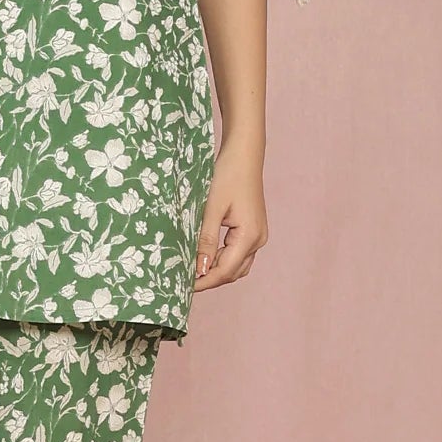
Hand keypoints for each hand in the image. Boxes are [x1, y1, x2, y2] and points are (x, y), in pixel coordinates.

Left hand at [192, 135, 267, 291]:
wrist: (244, 155)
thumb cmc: (228, 175)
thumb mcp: (211, 208)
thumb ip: (206, 240)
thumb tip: (199, 269)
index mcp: (250, 236)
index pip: (225, 270)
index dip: (204, 281)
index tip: (183, 286)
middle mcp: (258, 240)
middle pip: (232, 272)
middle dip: (209, 279)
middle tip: (183, 280)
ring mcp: (258, 236)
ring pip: (236, 266)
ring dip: (216, 271)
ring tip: (192, 269)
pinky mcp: (253, 230)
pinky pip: (238, 254)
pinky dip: (222, 260)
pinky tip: (204, 256)